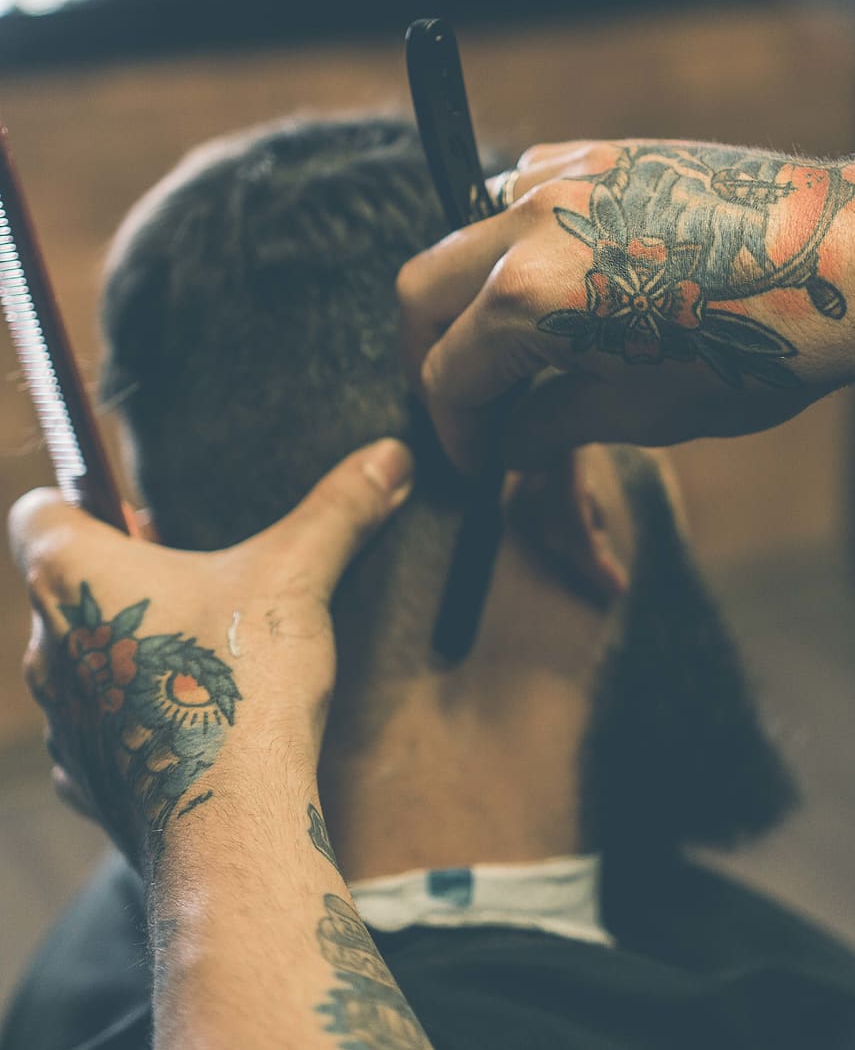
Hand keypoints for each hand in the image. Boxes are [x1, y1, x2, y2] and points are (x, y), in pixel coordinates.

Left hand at [12, 438, 413, 868]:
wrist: (229, 828)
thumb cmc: (242, 686)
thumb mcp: (297, 576)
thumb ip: (338, 509)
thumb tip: (391, 452)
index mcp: (71, 574)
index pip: (37, 510)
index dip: (80, 499)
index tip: (138, 513)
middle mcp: (47, 645)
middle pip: (65, 585)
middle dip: (125, 577)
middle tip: (199, 580)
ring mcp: (62, 723)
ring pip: (82, 662)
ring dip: (128, 651)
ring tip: (203, 654)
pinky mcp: (87, 782)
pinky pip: (100, 732)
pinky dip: (137, 722)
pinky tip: (196, 723)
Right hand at [398, 139, 854, 471]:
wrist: (845, 258)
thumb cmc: (762, 342)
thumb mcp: (645, 411)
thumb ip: (553, 421)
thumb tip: (508, 439)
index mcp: (529, 302)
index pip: (447, 375)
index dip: (455, 432)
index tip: (477, 458)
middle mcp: (528, 226)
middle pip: (420, 292)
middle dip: (428, 355)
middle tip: (466, 400)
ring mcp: (561, 177)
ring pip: (461, 232)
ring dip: (466, 294)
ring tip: (508, 343)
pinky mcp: (598, 153)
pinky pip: (516, 192)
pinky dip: (512, 243)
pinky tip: (553, 278)